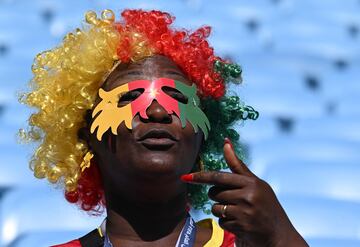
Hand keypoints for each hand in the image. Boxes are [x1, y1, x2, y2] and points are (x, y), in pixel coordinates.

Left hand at [181, 138, 307, 246]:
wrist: (280, 235)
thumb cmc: (266, 205)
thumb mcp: (256, 183)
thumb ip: (238, 166)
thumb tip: (225, 142)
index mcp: (251, 182)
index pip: (219, 176)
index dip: (201, 177)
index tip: (185, 177)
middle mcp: (248, 195)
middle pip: (215, 192)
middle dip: (218, 197)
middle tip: (232, 200)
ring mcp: (245, 211)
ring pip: (216, 208)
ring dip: (222, 211)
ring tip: (238, 212)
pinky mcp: (242, 226)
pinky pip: (221, 222)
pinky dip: (228, 224)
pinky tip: (240, 223)